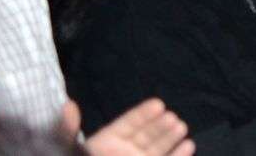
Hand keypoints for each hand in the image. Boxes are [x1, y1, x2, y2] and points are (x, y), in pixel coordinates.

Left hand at [65, 98, 193, 155]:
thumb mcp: (67, 150)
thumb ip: (67, 130)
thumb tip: (68, 105)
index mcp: (106, 144)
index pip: (127, 125)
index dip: (142, 115)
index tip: (158, 104)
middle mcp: (124, 153)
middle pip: (146, 135)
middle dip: (159, 126)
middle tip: (171, 117)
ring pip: (158, 149)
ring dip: (170, 138)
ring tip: (181, 127)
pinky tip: (188, 146)